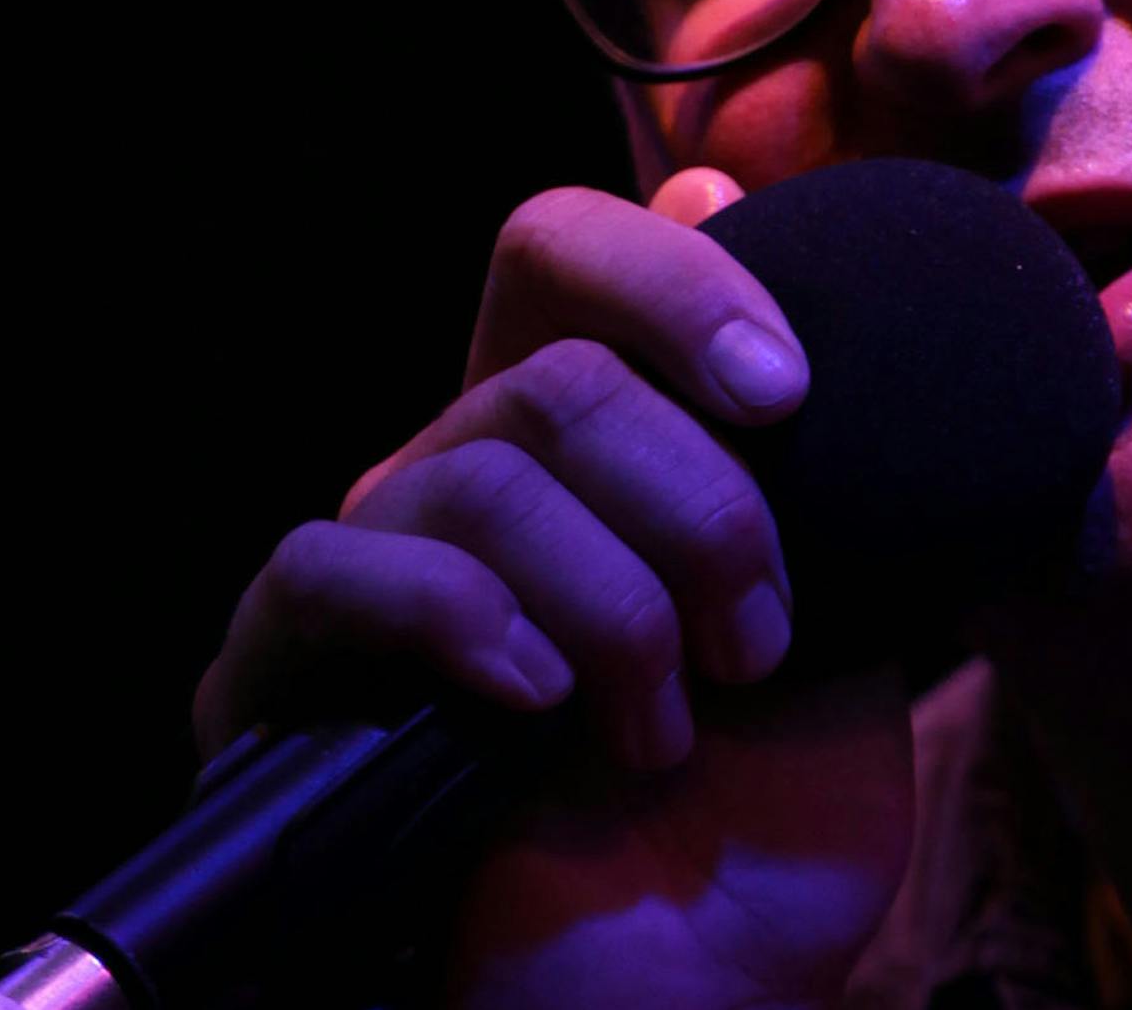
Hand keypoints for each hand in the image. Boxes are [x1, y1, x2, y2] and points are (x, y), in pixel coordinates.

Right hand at [193, 172, 914, 1009]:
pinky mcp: (289, 675)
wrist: (693, 990)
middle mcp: (473, 473)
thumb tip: (728, 202)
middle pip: (559, 374)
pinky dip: (458, 615)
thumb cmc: (766, 808)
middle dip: (695, 506)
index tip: (787, 393)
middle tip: (754, 637)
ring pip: (480, 470)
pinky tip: (535, 696)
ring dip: (612, 601)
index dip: (675, 283)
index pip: (569, 251)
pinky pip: (329, 568)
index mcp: (592, 442)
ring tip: (666, 720)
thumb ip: (822, 446)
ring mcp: (381, 568)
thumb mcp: (842, 605)